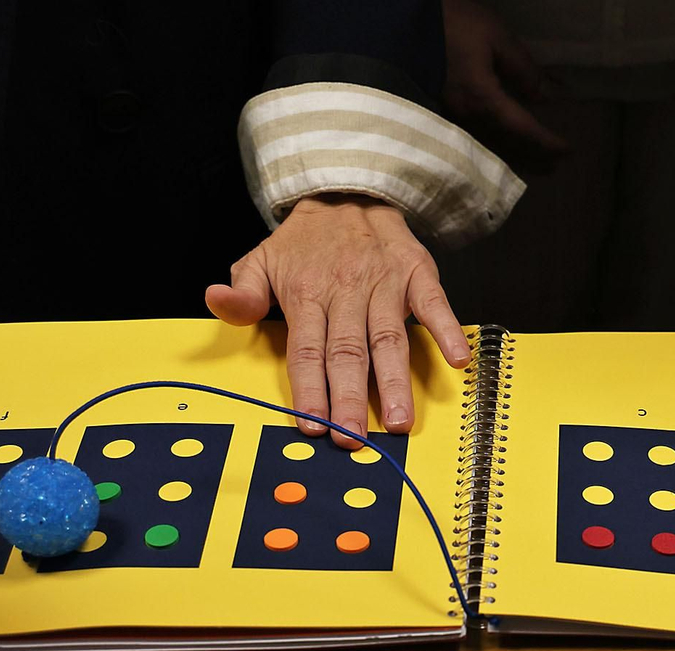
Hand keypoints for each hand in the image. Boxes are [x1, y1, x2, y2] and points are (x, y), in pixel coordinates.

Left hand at [206, 194, 470, 448]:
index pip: (306, 351)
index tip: (314, 425)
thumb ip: (242, 292)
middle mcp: (347, 291)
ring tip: (399, 420)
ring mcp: (385, 284)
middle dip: (351, 399)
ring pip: (389, 338)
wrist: (347, 189)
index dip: (310, 390)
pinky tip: (457, 359)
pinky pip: (435, 303)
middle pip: (348, 353)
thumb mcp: (261, 259)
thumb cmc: (305, 240)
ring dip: (396, 381)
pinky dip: (447, 330)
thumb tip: (216, 301)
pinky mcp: (416, 274)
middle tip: (354, 438)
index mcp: (308, 294)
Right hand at [442, 0, 566, 168]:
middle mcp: (466, 118)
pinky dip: (491, 150)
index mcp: (483, 100)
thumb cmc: (453, 24)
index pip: (523, 130)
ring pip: (487, 148)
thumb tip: (545, 97)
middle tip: (553, 168)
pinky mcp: (439, 113)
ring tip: (532, 166)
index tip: (567, 152)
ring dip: (512, 159)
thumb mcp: (496, 37)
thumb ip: (523, 69)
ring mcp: (449, 118)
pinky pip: (471, 141)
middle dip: (532, 157)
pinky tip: (498, 151)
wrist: (403, 23)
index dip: (546, 142)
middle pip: (506, 147)